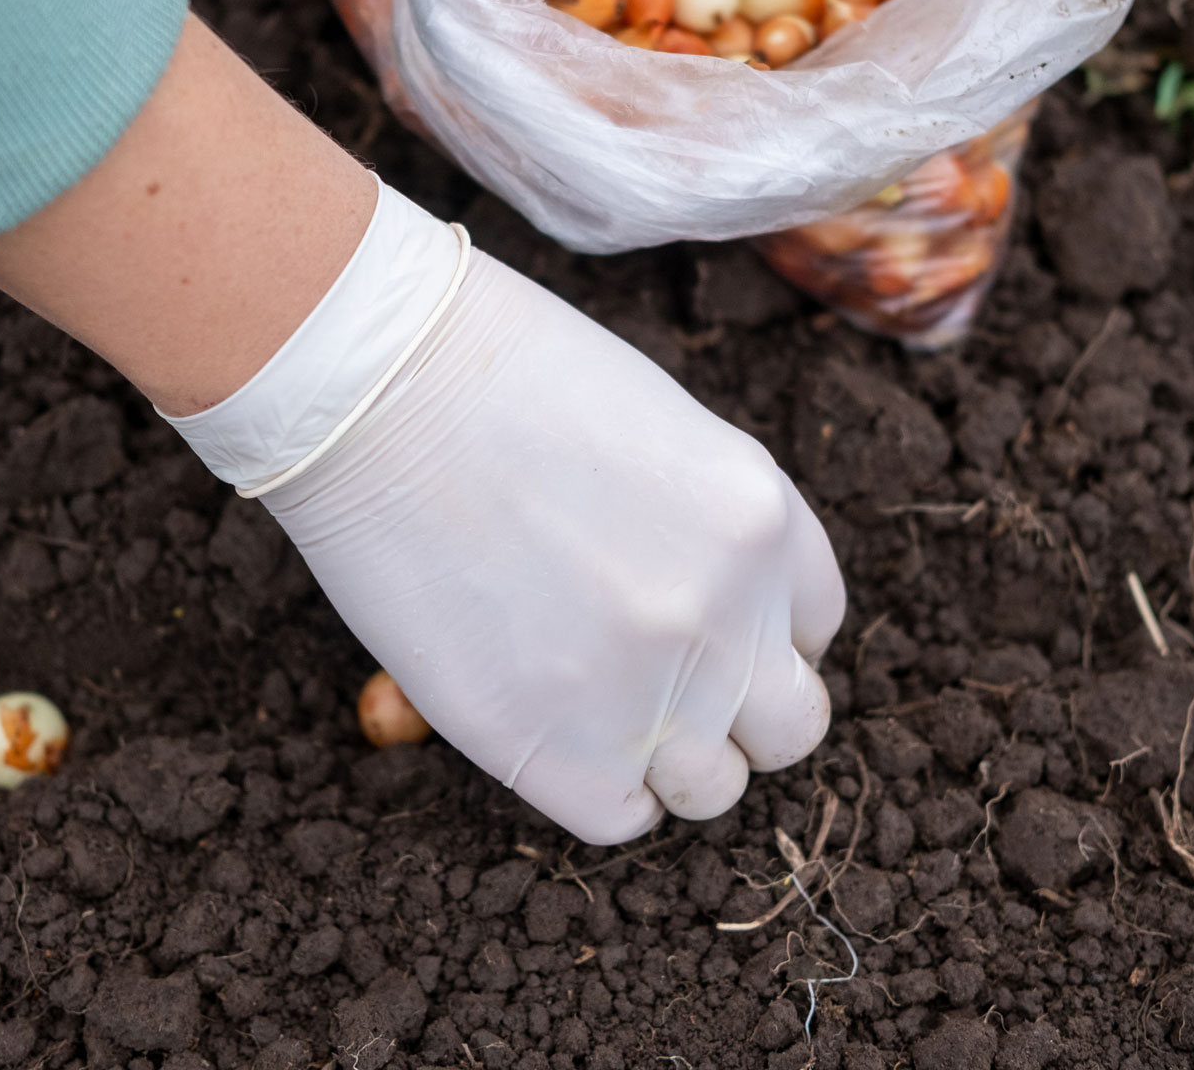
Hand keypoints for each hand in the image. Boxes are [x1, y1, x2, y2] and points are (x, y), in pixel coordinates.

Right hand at [174, 187, 844, 843]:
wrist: (379, 390)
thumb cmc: (495, 376)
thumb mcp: (659, 428)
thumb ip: (706, 527)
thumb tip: (710, 605)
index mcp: (763, 524)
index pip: (814, 626)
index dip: (758, 635)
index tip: (704, 629)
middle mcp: (727, 616)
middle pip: (790, 726)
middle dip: (733, 711)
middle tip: (656, 679)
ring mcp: (644, 692)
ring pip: (713, 788)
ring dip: (666, 760)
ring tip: (588, 701)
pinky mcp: (547, 746)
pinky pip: (619, 818)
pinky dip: (593, 787)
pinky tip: (545, 727)